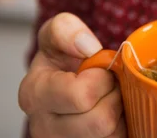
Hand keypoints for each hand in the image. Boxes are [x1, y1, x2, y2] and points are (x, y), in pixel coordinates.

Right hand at [18, 13, 125, 136]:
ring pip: (111, 134)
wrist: (66, 81)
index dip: (101, 78)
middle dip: (114, 95)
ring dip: (120, 110)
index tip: (98, 69)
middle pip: (100, 121)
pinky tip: (111, 112)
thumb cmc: (61, 60)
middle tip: (108, 84)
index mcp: (34, 95)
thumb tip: (87, 47)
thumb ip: (65, 29)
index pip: (81, 96)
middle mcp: (43, 127)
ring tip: (108, 97)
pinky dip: (122, 126)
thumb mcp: (57, 33)